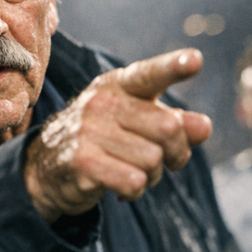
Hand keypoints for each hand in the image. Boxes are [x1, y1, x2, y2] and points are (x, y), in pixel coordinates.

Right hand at [25, 48, 211, 222]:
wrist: (47, 167)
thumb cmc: (104, 140)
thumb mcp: (139, 124)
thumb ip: (175, 123)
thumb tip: (203, 127)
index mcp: (119, 85)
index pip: (149, 74)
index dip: (173, 67)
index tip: (195, 59)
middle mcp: (103, 102)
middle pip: (169, 129)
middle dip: (176, 153)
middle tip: (163, 161)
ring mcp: (88, 130)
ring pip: (154, 160)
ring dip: (152, 177)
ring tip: (132, 172)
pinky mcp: (81, 161)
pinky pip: (134, 182)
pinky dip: (134, 191)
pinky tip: (119, 187)